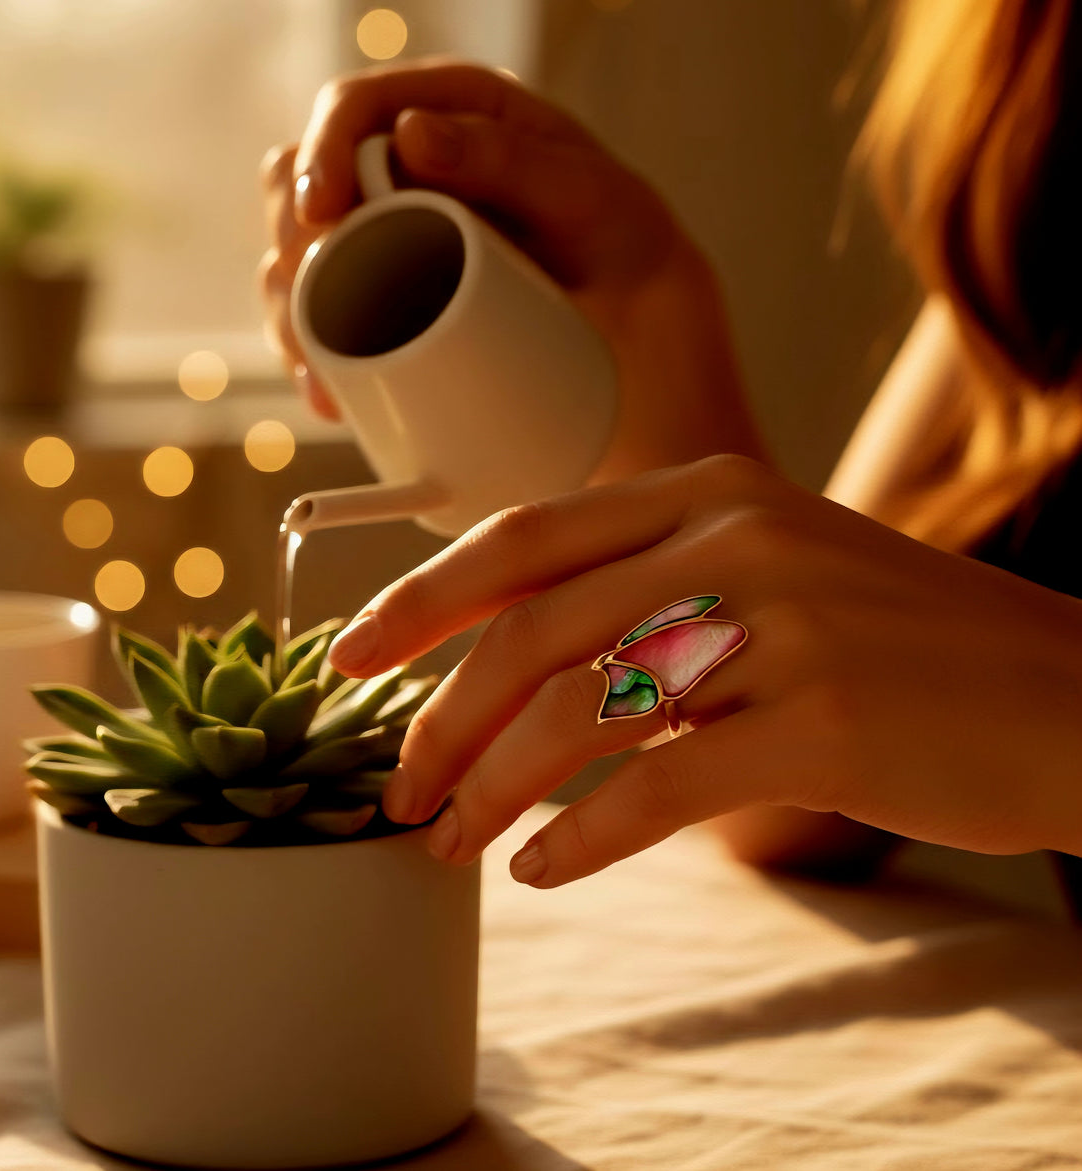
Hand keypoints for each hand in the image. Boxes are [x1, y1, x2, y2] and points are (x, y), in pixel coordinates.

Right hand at [258, 60, 767, 475]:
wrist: (651, 358)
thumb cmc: (633, 261)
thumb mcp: (593, 202)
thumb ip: (511, 159)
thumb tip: (409, 132)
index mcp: (454, 118)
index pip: (355, 108)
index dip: (321, 149)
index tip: (322, 211)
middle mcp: (407, 176)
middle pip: (300, 182)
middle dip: (292, 239)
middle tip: (315, 301)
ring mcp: (389, 248)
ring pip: (297, 256)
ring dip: (290, 307)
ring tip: (322, 369)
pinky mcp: (382, 315)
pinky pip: (318, 321)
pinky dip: (310, 356)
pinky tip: (329, 396)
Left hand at [326, 454, 1081, 886]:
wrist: (1072, 694)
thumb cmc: (899, 645)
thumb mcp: (774, 573)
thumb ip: (651, 591)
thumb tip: (508, 662)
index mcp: (709, 488)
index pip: (522, 534)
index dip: (421, 596)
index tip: (350, 654)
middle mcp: (736, 537)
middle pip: (530, 630)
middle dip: (440, 718)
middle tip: (398, 786)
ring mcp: (783, 624)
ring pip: (579, 709)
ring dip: (491, 787)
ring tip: (451, 843)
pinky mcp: (825, 722)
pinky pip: (658, 786)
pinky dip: (581, 836)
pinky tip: (542, 870)